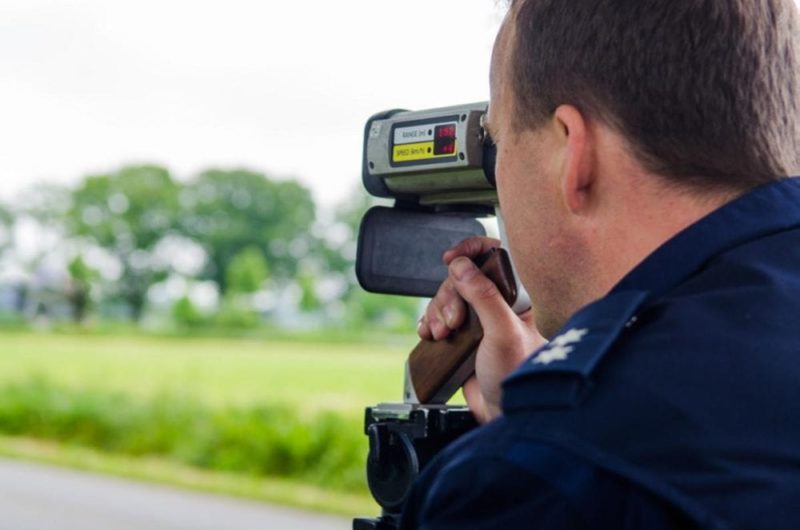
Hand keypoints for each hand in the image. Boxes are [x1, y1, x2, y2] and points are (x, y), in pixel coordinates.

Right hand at [418, 237, 545, 422]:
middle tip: (454, 321)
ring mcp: (479, 320)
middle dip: (449, 296)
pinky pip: (439, 317)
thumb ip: (484, 296)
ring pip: (447, 297)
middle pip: (461, 277)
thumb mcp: (503, 331)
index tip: (451, 258)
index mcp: (517, 295)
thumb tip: (462, 266)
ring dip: (437, 312)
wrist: (504, 415)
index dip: (471, 251)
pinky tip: (431, 335)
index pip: (495, 256)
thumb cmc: (516, 376)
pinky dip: (430, 322)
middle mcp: (499, 303)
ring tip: (444, 334)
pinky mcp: (463, 338)